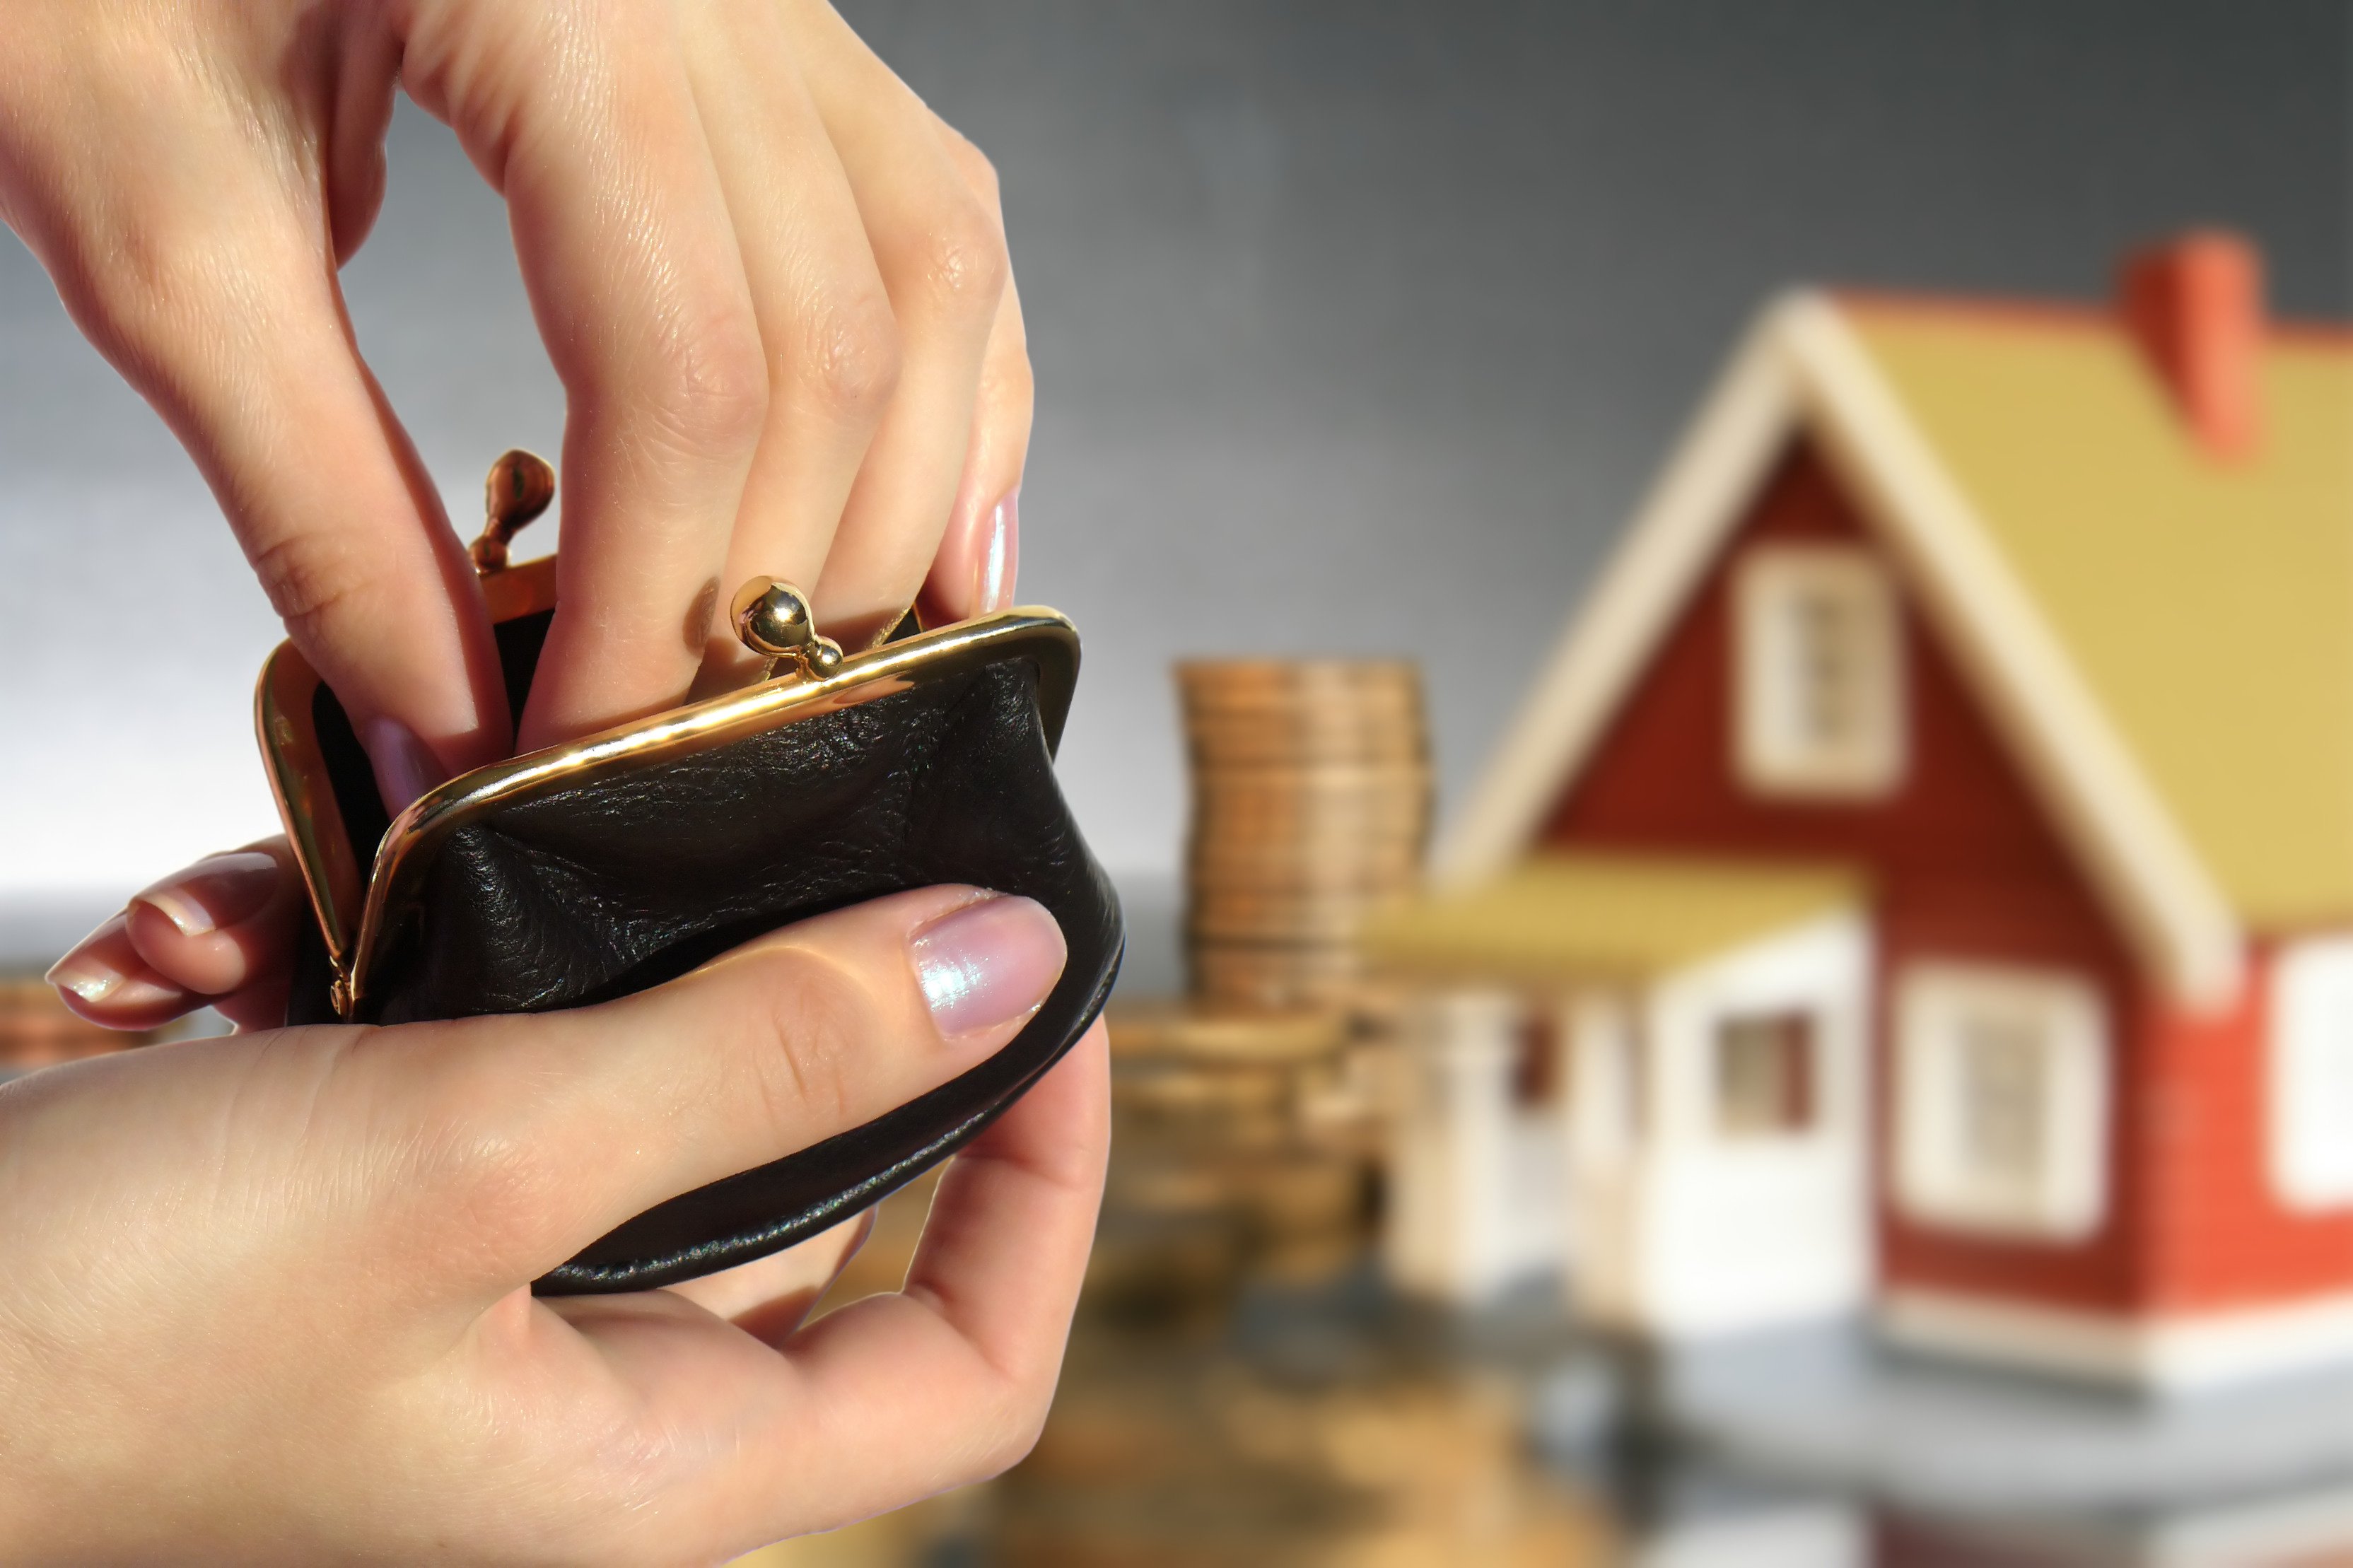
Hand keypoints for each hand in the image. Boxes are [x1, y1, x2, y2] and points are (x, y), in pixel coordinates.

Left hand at [0, 0, 1030, 808]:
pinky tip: (937, 509)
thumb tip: (448, 715)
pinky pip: (930, 213)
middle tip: (678, 741)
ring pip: (928, 283)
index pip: (684, 365)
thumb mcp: (150, 213)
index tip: (577, 747)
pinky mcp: (779, 32)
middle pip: (838, 347)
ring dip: (895, 506)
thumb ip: (311, 487)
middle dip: (771, 586)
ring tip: (824, 664)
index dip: (653, 598)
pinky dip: (952, 381)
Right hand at [18, 882, 1102, 1562]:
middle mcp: (581, 1384)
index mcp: (651, 1455)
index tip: (1047, 996)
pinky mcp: (349, 1195)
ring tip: (382, 863)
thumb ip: (758, 1063)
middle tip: (772, 817)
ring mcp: (463, 1285)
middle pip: (802, 1182)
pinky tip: (206, 932)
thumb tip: (999, 964)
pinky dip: (345, 958)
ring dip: (518, 951)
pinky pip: (435, 1051)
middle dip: (774, 994)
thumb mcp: (477, 1160)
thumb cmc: (100, 1321)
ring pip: (605, 1078)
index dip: (1049, 1187)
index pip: (966, 1363)